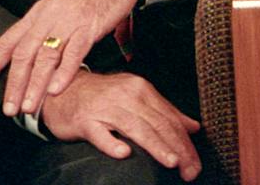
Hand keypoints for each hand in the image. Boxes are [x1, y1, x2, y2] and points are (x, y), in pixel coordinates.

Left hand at [0, 0, 144, 115]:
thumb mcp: (63, 6)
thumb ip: (55, 30)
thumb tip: (52, 55)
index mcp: (38, 13)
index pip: (8, 41)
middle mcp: (48, 18)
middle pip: (24, 54)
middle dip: (14, 84)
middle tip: (9, 109)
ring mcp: (69, 22)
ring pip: (45, 57)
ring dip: (35, 84)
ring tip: (29, 107)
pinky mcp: (90, 25)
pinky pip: (74, 52)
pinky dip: (64, 72)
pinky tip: (56, 90)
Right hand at [41, 69, 201, 181]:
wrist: (64, 88)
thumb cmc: (103, 96)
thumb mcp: (136, 98)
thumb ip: (165, 112)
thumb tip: (194, 127)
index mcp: (142, 91)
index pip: (170, 118)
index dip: (185, 142)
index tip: (195, 162)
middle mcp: (127, 97)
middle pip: (158, 124)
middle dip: (177, 149)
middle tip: (190, 170)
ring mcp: (106, 108)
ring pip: (136, 128)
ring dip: (156, 145)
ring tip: (171, 161)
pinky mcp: (85, 120)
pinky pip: (100, 133)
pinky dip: (112, 143)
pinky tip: (124, 154)